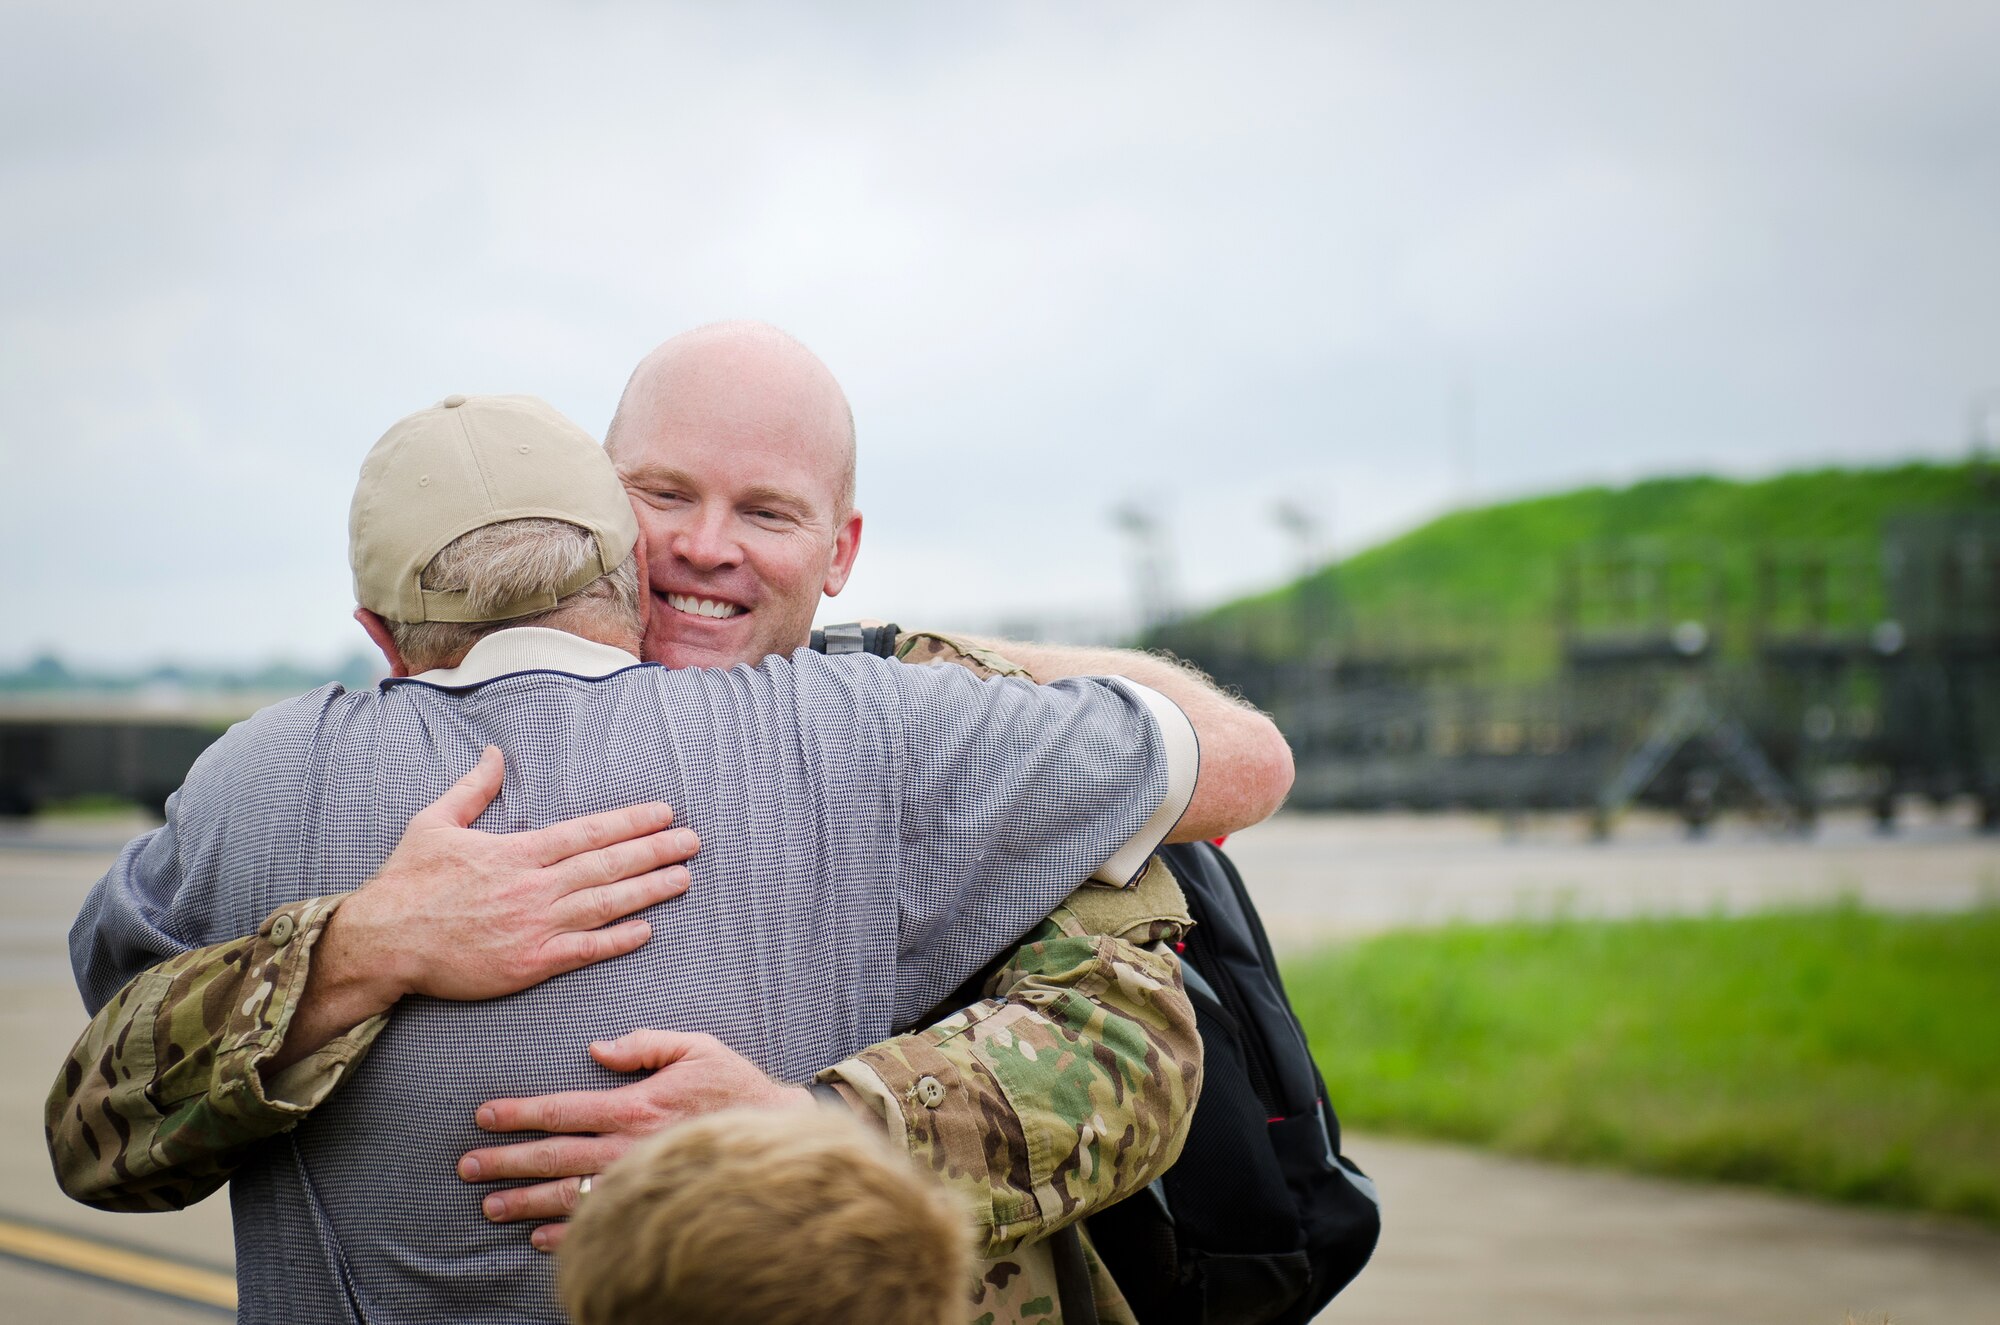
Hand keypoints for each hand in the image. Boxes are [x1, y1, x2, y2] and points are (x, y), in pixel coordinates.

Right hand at [326, 748, 699, 1007]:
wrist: (382, 943)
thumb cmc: (406, 883)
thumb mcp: (434, 823)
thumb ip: (472, 789)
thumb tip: (494, 754)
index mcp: (516, 852)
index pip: (588, 833)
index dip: (630, 823)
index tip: (664, 814)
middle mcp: (533, 887)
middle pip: (607, 865)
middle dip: (654, 851)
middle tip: (693, 841)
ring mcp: (534, 927)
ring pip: (605, 905)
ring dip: (649, 891)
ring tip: (683, 878)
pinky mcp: (529, 964)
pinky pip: (584, 950)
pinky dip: (617, 940)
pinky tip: (647, 930)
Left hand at [459, 1028, 815, 1250]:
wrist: (778, 1136)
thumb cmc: (735, 1088)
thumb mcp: (696, 1047)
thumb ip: (645, 1043)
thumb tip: (598, 1048)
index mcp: (633, 1106)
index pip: (562, 1109)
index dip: (520, 1113)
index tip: (484, 1116)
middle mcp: (628, 1148)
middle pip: (553, 1156)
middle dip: (506, 1161)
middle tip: (467, 1166)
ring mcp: (638, 1182)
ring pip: (567, 1195)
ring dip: (523, 1202)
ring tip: (488, 1206)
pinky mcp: (651, 1206)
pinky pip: (600, 1226)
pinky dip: (564, 1235)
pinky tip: (537, 1237)